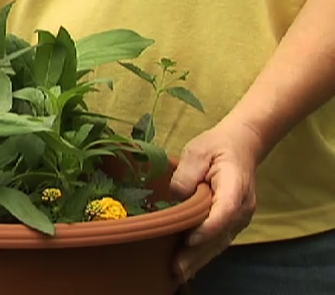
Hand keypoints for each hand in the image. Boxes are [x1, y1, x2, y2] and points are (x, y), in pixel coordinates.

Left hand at [170, 117, 263, 282]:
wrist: (242, 144)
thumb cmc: (217, 146)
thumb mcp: (198, 151)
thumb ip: (187, 173)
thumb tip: (177, 197)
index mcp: (235, 186)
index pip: (224, 212)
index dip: (208, 228)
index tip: (189, 239)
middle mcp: (242, 206)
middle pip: (220, 234)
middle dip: (197, 254)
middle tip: (176, 269)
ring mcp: (240, 216)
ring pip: (220, 242)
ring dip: (200, 259)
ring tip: (179, 273)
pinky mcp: (233, 220)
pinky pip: (219, 240)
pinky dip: (205, 254)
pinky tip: (190, 266)